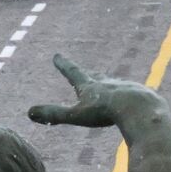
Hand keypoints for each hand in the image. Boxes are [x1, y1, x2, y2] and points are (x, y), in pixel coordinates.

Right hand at [28, 54, 153, 128]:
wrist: (139, 107)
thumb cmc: (105, 112)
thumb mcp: (76, 115)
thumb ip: (53, 115)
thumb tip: (29, 113)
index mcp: (90, 85)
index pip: (73, 73)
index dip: (64, 66)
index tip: (57, 56)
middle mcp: (108, 83)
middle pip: (96, 77)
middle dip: (90, 75)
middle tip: (87, 72)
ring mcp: (126, 87)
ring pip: (115, 85)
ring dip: (111, 86)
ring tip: (111, 88)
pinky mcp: (142, 95)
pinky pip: (134, 96)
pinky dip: (130, 97)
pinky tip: (135, 103)